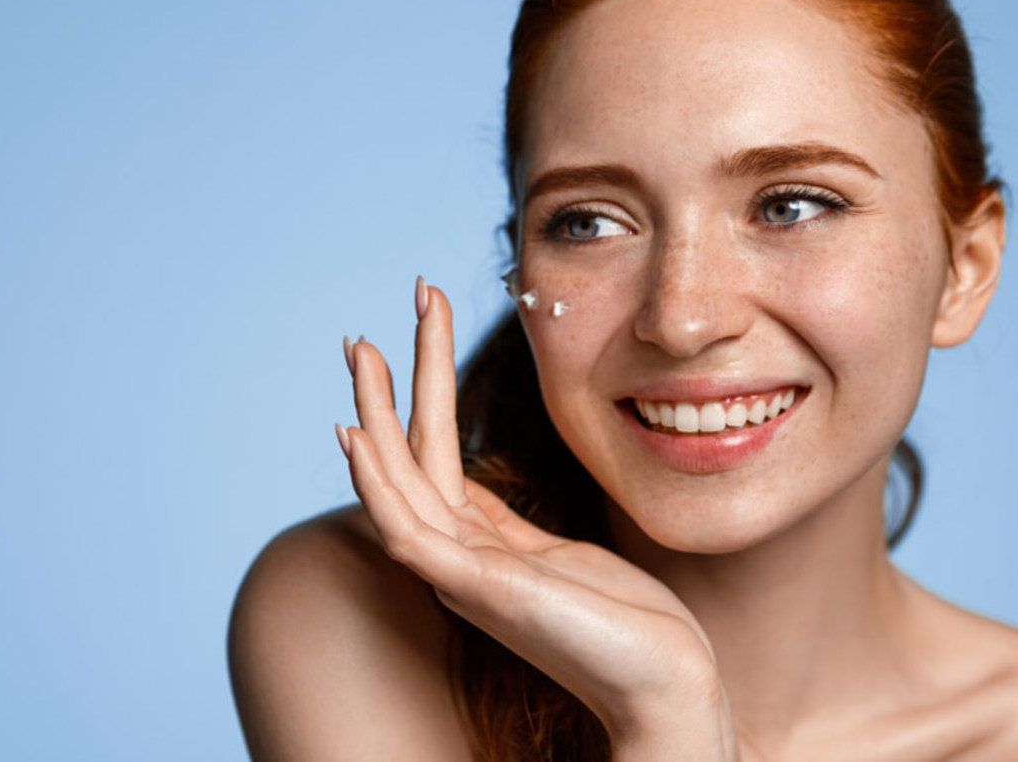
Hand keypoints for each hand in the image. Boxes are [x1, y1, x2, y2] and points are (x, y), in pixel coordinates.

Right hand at [336, 278, 738, 759]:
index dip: (418, 396)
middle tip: (360, 333)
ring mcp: (461, 575)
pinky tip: (356, 435)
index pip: (433, 457)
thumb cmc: (624, 624)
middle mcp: (458, 558)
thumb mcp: (559, 554)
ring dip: (373, 414)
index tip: (410, 335)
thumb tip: (474, 484)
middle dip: (385, 392)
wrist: (662, 684)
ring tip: (361, 349)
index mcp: (479, 545)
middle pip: (408, 459)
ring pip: (398, 482)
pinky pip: (408, 529)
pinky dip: (375, 484)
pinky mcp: (475, 589)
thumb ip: (507, 524)